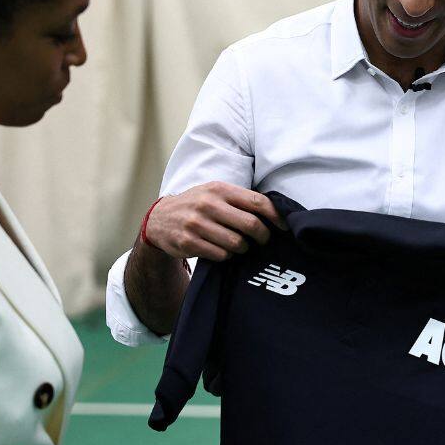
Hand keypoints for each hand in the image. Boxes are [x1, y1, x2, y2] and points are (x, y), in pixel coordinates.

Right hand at [144, 181, 285, 261]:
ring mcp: (197, 224)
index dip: (275, 216)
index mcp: (219, 189)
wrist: (159, 219)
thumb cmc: (197, 205)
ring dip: (243, 248)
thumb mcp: (215, 193)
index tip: (284, 226)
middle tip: (263, 240)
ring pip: (237, 243)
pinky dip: (226, 256)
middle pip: (251, 225)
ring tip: (240, 246)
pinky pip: (221, 255)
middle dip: (262, 236)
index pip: (257, 202)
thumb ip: (240, 200)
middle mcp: (208, 204)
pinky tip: (223, 250)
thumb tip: (274, 213)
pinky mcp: (188, 242)